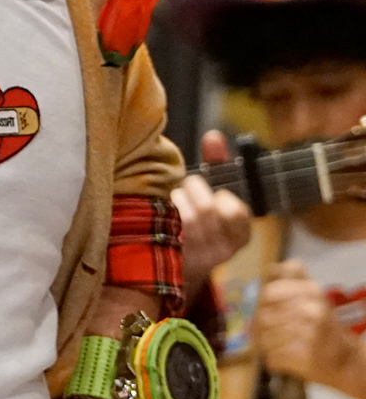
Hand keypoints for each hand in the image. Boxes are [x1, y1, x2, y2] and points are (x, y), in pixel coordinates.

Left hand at [172, 131, 252, 292]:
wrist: (177, 259)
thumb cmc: (199, 216)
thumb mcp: (214, 190)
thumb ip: (217, 163)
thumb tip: (213, 136)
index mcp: (241, 233)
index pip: (237, 211)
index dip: (220, 196)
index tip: (214, 194)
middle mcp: (224, 250)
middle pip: (205, 210)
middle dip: (190, 190)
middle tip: (183, 189)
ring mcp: (199, 259)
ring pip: (184, 218)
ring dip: (173, 201)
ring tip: (171, 201)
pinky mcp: (175, 262)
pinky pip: (166, 230)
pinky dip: (161, 214)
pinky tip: (158, 214)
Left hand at [255, 260, 360, 389]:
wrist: (347, 360)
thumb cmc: (324, 325)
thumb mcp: (314, 296)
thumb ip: (292, 279)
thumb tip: (271, 266)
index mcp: (312, 291)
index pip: (268, 292)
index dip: (264, 303)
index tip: (272, 310)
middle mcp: (311, 310)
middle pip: (262, 316)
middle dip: (264, 326)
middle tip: (278, 331)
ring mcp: (309, 334)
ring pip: (264, 338)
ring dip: (269, 343)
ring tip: (285, 344)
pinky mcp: (304, 357)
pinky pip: (272, 357)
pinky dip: (276, 359)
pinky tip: (289, 356)